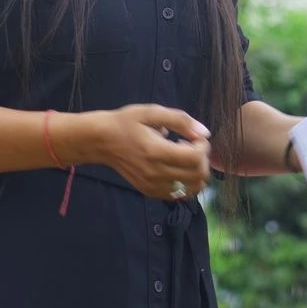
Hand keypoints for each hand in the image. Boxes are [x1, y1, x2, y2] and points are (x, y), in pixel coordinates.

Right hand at [80, 104, 211, 201]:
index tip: (195, 137)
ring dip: (197, 173)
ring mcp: (153, 186)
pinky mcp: (150, 192)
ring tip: (185, 158)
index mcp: (156, 151)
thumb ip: (180, 120)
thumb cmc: (126, 123)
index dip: (203, 146)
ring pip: (192, 189)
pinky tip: (176, 168)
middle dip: (203, 160)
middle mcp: (156, 173)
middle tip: (191, 146)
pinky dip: (186, 183)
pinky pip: (179, 195)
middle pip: (198, 176)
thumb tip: (205, 133)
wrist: (101, 141)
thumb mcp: (152, 112)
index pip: (196, 158)